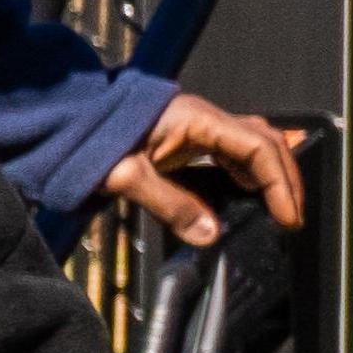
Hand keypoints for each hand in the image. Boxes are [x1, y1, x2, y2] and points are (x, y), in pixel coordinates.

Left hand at [99, 91, 306, 244]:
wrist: (60, 125)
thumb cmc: (86, 142)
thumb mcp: (125, 176)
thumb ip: (169, 205)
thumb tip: (210, 234)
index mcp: (196, 119)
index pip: (258, 147)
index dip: (279, 182)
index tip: (287, 216)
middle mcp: (204, 118)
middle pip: (265, 143)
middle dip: (285, 180)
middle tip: (291, 218)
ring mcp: (197, 126)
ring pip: (251, 146)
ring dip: (268, 176)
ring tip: (278, 211)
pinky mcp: (187, 137)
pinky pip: (230, 153)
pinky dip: (247, 174)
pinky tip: (250, 196)